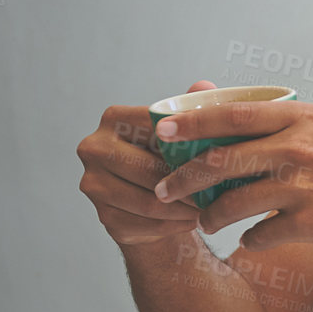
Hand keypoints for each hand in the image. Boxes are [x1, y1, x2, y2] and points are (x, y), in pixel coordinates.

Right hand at [75, 88, 205, 246]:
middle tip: (220, 191)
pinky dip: (174, 225)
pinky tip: (193, 221)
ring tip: (211, 208)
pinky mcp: (103, 216)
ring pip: (149, 201)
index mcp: (114, 119)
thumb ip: (192, 108)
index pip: (154, 130)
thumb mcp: (183, 131)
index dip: (188, 144)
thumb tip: (206, 86)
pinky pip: (145, 224)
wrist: (151, 203)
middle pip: (148, 169)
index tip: (219, 155)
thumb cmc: (170, 159)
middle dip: (187, 183)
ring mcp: (93, 184)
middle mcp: (94, 148)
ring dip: (184, 209)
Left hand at [150, 94, 312, 253]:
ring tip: (202, 221)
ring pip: (231, 203)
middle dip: (181, 177)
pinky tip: (252, 239)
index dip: (192, 123)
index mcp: (307, 117)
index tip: (163, 131)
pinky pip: (260, 234)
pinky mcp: (309, 224)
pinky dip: (251, 238)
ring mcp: (301, 187)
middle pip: (219, 161)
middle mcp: (298, 149)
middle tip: (163, 188)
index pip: (233, 116)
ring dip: (209, 215)